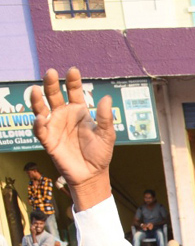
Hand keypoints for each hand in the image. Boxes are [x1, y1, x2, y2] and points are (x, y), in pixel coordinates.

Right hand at [30, 68, 114, 209]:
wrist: (93, 175)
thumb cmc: (100, 154)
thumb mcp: (107, 135)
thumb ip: (105, 118)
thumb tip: (107, 98)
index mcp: (79, 111)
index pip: (74, 91)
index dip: (73, 81)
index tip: (73, 70)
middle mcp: (64, 115)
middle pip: (54, 95)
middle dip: (51, 84)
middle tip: (50, 72)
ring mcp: (55, 126)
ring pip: (42, 109)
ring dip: (37, 100)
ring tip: (36, 90)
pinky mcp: (48, 140)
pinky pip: (40, 130)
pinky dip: (38, 124)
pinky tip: (40, 118)